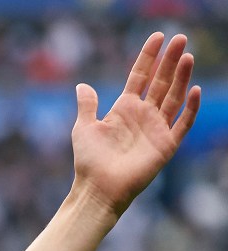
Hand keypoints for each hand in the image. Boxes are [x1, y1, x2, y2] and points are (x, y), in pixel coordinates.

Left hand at [72, 32, 200, 218]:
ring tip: (187, 57)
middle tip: (180, 38)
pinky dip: (189, 108)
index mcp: (125, 108)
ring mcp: (157, 129)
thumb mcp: (83, 128)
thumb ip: (87, 105)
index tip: (158, 36)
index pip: (141, 76)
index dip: (149, 56)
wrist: (97, 189)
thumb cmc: (89, 161)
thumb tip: (81, 85)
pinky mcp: (166, 145)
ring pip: (174, 97)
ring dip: (181, 78)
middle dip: (170, 61)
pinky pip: (182, 124)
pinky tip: (194, 90)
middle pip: (161, 82)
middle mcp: (143, 115)